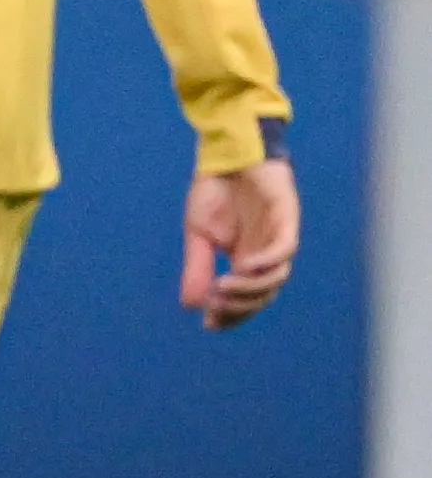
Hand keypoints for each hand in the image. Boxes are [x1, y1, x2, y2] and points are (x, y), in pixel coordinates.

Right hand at [182, 154, 298, 329]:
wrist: (226, 153)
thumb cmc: (215, 191)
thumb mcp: (197, 234)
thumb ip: (197, 267)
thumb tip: (190, 305)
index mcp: (246, 260)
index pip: (246, 298)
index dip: (231, 314)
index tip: (209, 323)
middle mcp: (266, 254)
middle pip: (263, 294)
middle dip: (240, 306)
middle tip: (214, 305)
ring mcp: (278, 238)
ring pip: (276, 277)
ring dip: (251, 288)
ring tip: (222, 286)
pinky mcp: (287, 219)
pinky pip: (284, 249)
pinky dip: (266, 262)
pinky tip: (242, 265)